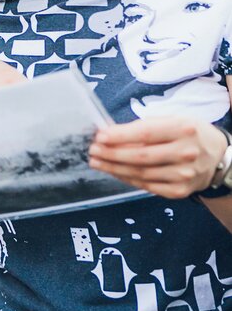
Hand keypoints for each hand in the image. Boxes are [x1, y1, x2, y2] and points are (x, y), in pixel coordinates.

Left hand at [89, 117, 228, 199]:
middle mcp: (185, 153)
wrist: (218, 156)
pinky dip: (128, 179)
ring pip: (142, 174)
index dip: (119, 136)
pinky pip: (148, 186)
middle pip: (141, 156)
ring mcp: (184, 175)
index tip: (99, 136)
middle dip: (112, 154)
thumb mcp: (171, 120)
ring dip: (115, 169)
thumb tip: (110, 133)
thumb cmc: (187, 133)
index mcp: (182, 129)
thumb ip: (144, 126)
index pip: (145, 133)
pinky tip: (115, 172)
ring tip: (97, 162)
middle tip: (93, 151)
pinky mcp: (181, 191)